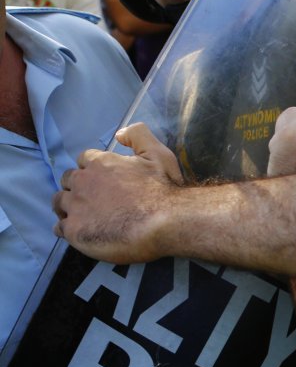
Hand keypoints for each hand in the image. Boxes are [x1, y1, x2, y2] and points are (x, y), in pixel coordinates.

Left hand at [52, 123, 182, 262]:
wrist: (165, 222)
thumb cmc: (163, 188)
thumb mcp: (158, 153)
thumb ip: (138, 135)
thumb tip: (118, 133)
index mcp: (100, 163)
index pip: (84, 159)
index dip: (93, 168)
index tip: (104, 180)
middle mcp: (82, 182)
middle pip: (68, 179)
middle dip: (78, 186)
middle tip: (94, 198)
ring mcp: (76, 207)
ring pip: (58, 203)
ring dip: (67, 206)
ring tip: (84, 216)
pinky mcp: (74, 231)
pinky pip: (59, 228)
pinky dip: (67, 228)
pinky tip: (81, 232)